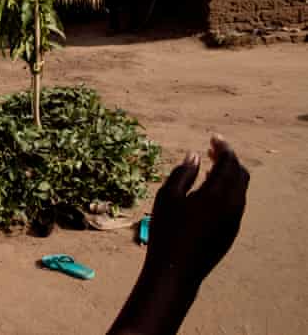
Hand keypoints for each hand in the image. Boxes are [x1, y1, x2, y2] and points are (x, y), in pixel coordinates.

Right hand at [146, 135, 249, 288]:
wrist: (176, 270)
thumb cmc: (167, 230)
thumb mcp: (167, 196)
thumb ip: (183, 173)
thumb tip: (195, 156)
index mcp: (218, 194)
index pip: (229, 163)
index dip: (223, 148)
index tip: (212, 138)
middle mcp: (233, 205)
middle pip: (240, 174)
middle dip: (229, 159)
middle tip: (212, 150)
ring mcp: (234, 220)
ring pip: (240, 189)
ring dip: (229, 175)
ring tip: (210, 168)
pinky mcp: (230, 231)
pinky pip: (236, 202)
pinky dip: (228, 189)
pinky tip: (209, 191)